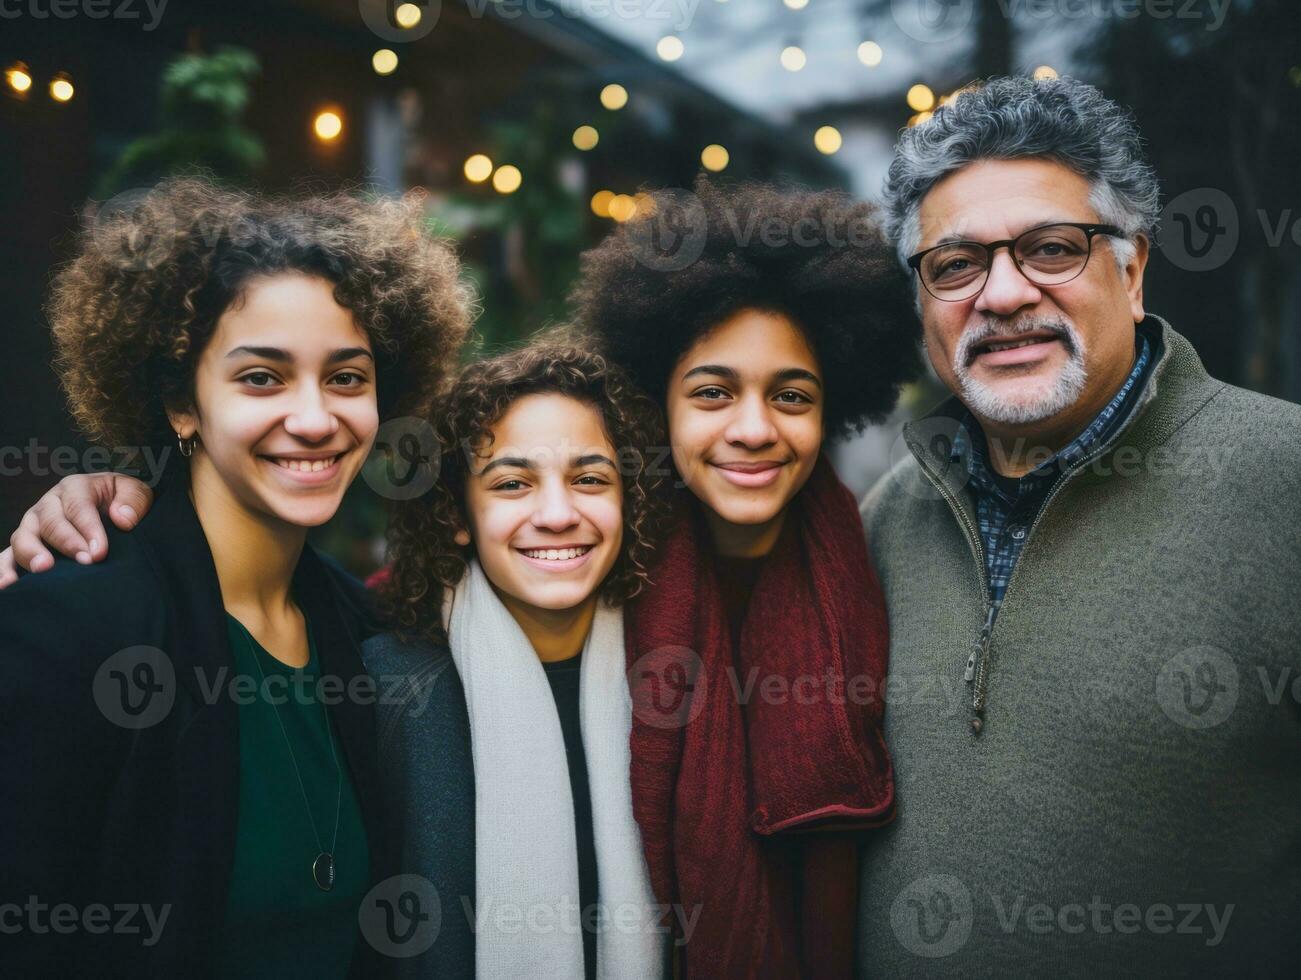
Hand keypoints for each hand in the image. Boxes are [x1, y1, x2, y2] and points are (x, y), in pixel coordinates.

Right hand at [0, 473, 154, 587]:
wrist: (110, 504)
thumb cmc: (122, 499)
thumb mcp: (135, 491)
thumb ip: (133, 500)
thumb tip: (122, 518)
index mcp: (75, 487)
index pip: (79, 506)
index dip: (89, 529)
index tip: (100, 552)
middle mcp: (49, 503)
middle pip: (50, 521)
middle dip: (67, 542)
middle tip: (84, 562)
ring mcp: (33, 524)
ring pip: (24, 536)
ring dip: (31, 553)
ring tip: (43, 570)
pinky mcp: (26, 543)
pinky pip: (8, 555)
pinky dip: (4, 569)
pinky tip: (6, 585)